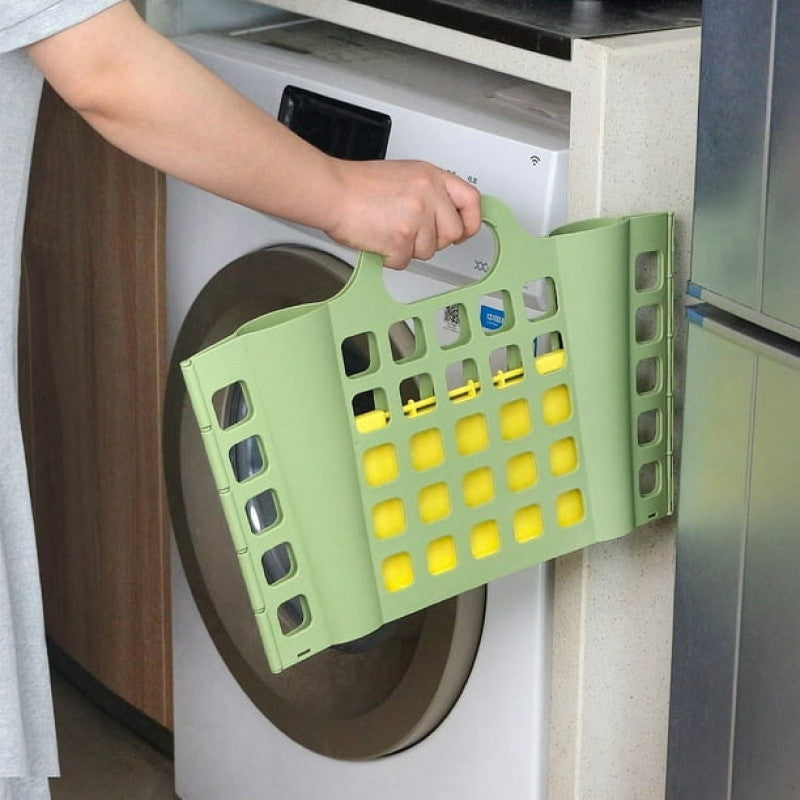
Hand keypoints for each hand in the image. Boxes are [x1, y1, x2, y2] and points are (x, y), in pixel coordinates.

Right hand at [323, 159, 481, 268]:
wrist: (332, 192)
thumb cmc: (358, 185)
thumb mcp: (405, 175)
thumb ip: (429, 192)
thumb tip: (445, 214)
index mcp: (431, 176)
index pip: (471, 200)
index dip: (471, 221)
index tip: (465, 230)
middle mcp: (428, 195)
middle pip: (452, 233)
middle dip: (434, 240)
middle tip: (413, 233)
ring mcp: (416, 218)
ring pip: (428, 251)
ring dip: (409, 248)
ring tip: (389, 230)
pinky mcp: (401, 240)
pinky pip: (405, 261)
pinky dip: (390, 258)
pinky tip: (379, 240)